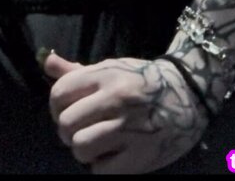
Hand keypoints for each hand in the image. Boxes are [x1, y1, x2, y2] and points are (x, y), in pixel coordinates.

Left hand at [44, 51, 207, 174]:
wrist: (189, 94)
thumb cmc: (143, 80)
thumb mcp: (112, 68)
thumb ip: (76, 71)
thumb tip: (46, 63)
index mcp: (107, 75)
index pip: (59, 93)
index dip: (57, 106)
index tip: (68, 110)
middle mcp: (117, 99)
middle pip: (66, 124)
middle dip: (68, 131)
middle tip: (81, 129)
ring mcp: (129, 129)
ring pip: (80, 148)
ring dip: (83, 150)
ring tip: (96, 143)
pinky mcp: (140, 157)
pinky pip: (101, 171)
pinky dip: (101, 166)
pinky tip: (111, 155)